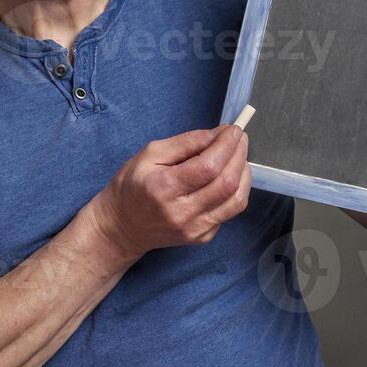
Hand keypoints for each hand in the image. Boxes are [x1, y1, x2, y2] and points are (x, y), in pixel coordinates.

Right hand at [88, 123, 251, 259]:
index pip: (208, 167)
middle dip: (239, 155)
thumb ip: (186, 142)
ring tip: (238, 155)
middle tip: (239, 138)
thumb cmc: (132, 185)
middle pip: (227, 183)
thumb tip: (218, 134)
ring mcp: (194, 229)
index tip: (233, 129)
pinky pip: (230, 211)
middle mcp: (182, 213)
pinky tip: (227, 176)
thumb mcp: (151, 154)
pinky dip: (236, 189)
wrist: (123, 226)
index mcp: (164, 189)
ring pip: (236, 200)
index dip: (226, 145)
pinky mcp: (202, 237)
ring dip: (244, 173)